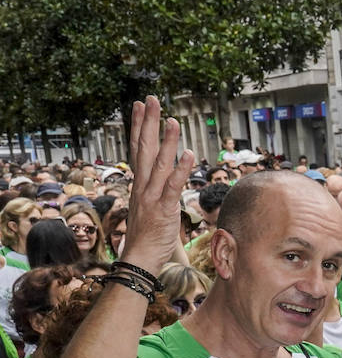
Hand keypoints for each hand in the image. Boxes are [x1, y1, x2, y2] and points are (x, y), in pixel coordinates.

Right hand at [123, 96, 196, 268]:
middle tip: (151, 99)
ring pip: (159, 164)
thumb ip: (157, 190)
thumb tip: (166, 180)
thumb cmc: (148, 235)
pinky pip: (173, 186)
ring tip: (173, 120)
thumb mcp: (151, 207)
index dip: (139, 126)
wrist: (139, 258)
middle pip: (145, 149)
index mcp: (140, 184)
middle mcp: (143, 186)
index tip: (139, 106)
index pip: (138, 149)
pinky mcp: (163, 209)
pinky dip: (180, 170)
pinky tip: (187, 154)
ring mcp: (152, 197)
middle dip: (149, 123)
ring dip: (167, 141)